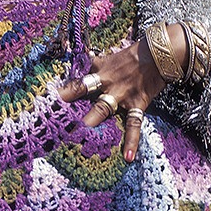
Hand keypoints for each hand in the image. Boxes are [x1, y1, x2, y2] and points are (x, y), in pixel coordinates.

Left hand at [59, 23, 186, 161]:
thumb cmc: (133, 56)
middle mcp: (107, 82)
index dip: (64, 90)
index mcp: (99, 70)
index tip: (49, 100)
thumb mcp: (110, 57)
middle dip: (70, 101)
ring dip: (93, 120)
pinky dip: (132, 141)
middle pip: (85, 90)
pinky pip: (133, 124)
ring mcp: (122, 94)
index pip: (77, 80)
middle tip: (56, 118)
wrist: (161, 53)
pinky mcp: (137, 104)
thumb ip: (94, 62)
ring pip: (103, 108)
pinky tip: (128, 157)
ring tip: (81, 137)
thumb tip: (80, 52)